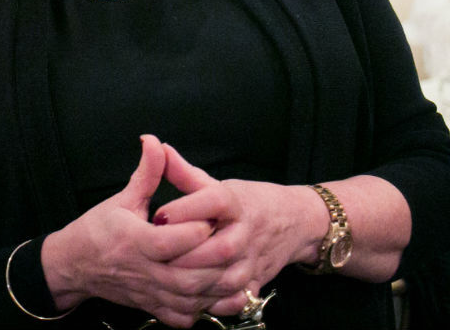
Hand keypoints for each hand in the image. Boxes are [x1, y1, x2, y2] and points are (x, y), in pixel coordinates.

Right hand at [41, 135, 218, 325]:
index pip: (173, 241)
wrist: (74, 265)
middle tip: (228, 240)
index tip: (210, 216)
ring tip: (232, 264)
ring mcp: (149, 294)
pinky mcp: (153, 309)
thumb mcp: (122, 198)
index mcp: (134, 241)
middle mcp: (143, 271)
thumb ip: (146, 172)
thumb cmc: (98, 229)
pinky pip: (185, 316)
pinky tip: (217, 291)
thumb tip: (155, 142)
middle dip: (214, 260)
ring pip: (191, 298)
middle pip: (188, 276)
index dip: (197, 228)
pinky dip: (204, 307)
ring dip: (216, 285)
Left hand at [150, 144, 318, 314]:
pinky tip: (188, 298)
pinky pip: (234, 299)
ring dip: (195, 280)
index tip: (157, 215)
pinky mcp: (255, 282)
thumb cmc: (248, 201)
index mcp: (236, 202)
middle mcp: (246, 232)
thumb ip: (184, 173)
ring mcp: (252, 260)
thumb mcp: (217, 184)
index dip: (184, 209)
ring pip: (225, 277)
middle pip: (219, 247)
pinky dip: (212, 301)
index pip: (211, 202)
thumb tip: (156, 147)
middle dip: (186, 253)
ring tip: (165, 277)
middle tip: (155, 254)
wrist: (294, 223)